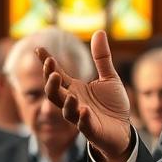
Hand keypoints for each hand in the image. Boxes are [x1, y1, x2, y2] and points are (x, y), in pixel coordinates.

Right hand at [38, 30, 132, 161]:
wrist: (123, 130)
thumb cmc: (112, 105)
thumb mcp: (109, 77)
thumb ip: (102, 58)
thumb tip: (99, 31)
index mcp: (75, 88)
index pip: (57, 74)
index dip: (47, 62)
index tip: (38, 49)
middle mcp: (73, 101)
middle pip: (54, 92)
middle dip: (51, 80)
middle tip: (51, 67)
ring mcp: (80, 116)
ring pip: (65, 109)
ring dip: (65, 101)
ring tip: (71, 93)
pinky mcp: (91, 129)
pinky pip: (83, 124)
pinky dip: (82, 117)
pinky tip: (85, 110)